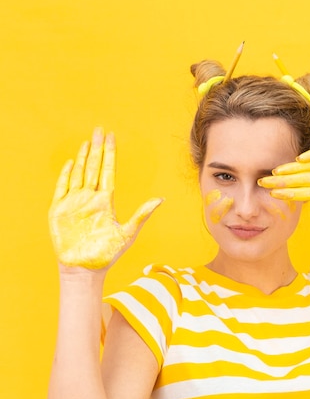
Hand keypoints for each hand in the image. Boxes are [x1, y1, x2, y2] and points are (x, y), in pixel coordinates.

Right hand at [48, 127, 162, 268]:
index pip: (108, 171)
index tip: (112, 137)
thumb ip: (142, 214)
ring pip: (79, 173)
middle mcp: (90, 198)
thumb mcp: (128, 233)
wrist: (86, 269)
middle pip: (93, 167)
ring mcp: (74, 202)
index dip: (109, 155)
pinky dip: (66, 175)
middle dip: (96, 148)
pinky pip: (62, 188)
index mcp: (105, 201)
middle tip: (100, 129)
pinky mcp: (60, 210)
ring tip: (87, 140)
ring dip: (82, 157)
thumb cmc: (107, 254)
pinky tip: (71, 163)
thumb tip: (161, 199)